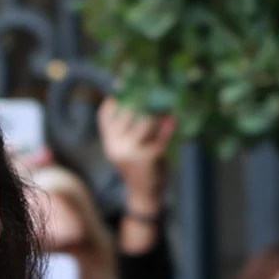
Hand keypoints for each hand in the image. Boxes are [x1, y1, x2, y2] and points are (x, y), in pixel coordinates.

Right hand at [98, 97, 174, 215]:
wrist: (144, 193)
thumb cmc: (138, 165)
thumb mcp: (125, 147)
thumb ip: (127, 128)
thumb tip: (139, 99)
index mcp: (109, 141)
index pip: (106, 114)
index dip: (116, 98)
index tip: (126, 84)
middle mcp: (115, 145)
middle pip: (127, 112)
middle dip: (142, 98)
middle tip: (154, 88)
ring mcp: (131, 152)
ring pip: (145, 121)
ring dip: (157, 111)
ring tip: (166, 104)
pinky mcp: (148, 157)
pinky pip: (160, 136)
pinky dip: (167, 127)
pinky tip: (173, 119)